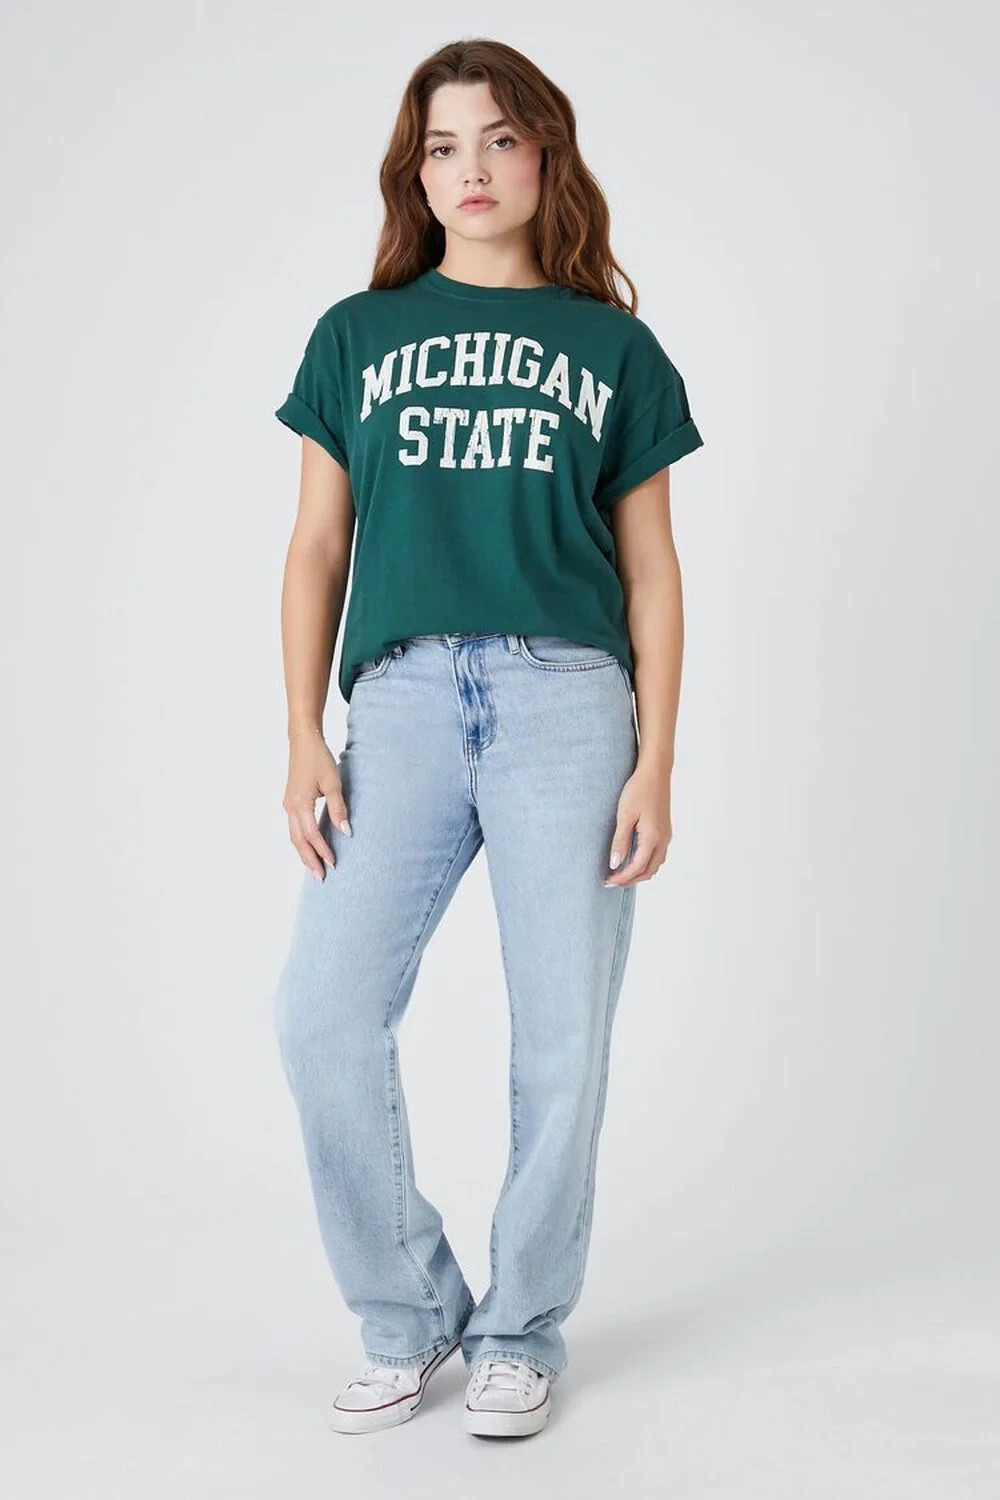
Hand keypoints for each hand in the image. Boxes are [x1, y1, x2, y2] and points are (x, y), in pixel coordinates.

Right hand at [283, 729, 351, 879]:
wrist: (303, 741)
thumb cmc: (319, 759)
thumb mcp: (333, 783)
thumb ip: (339, 809)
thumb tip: (346, 833)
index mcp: (300, 803)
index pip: (312, 834)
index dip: (323, 850)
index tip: (334, 863)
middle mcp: (290, 807)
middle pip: (298, 841)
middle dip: (309, 860)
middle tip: (320, 877)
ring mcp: (288, 805)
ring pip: (294, 836)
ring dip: (304, 853)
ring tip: (314, 868)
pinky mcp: (290, 802)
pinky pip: (294, 828)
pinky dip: (301, 841)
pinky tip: (309, 848)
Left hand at [603, 762, 672, 887]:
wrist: (655, 773)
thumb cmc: (639, 790)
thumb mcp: (625, 815)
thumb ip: (620, 841)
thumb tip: (615, 864)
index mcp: (653, 838)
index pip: (637, 867)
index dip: (622, 878)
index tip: (607, 881)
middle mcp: (663, 840)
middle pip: (649, 871)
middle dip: (631, 880)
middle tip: (612, 881)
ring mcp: (666, 835)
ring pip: (655, 864)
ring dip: (639, 872)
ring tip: (621, 872)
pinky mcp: (665, 830)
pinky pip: (657, 855)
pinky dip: (646, 863)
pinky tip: (633, 858)